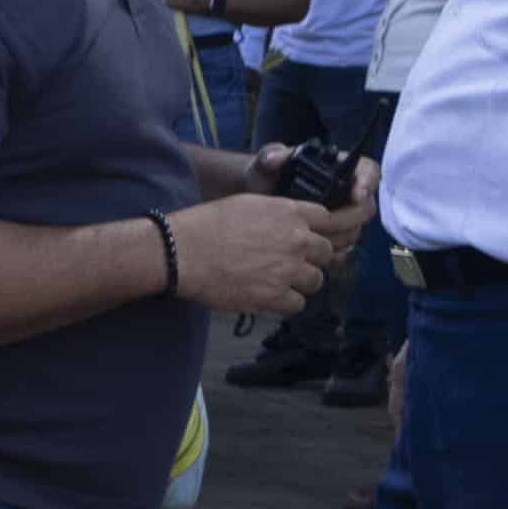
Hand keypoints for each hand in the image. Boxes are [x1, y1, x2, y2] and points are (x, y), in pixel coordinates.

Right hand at [156, 188, 353, 318]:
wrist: (180, 253)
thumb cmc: (203, 226)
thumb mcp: (246, 204)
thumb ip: (277, 214)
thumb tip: (290, 225)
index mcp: (289, 212)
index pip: (328, 220)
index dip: (318, 230)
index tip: (309, 238)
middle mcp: (296, 239)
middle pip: (325, 252)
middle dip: (309, 258)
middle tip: (287, 262)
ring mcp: (289, 269)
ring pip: (316, 280)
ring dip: (299, 282)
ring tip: (275, 281)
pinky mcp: (275, 295)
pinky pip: (298, 304)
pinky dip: (285, 302)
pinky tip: (267, 295)